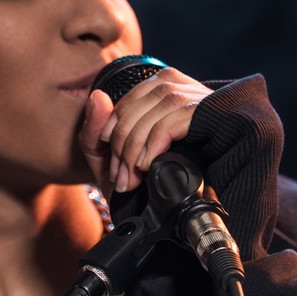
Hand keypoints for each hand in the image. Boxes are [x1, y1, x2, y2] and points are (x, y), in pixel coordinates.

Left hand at [79, 67, 212, 192]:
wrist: (179, 211)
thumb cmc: (150, 176)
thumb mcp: (108, 155)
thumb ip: (94, 128)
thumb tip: (97, 96)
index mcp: (156, 88)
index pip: (127, 101)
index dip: (113, 132)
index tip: (113, 163)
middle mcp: (175, 85)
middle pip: (135, 108)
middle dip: (121, 147)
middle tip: (121, 178)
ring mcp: (191, 96)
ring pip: (149, 117)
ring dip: (134, 152)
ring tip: (132, 180)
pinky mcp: (202, 112)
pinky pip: (167, 125)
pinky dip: (151, 149)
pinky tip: (148, 168)